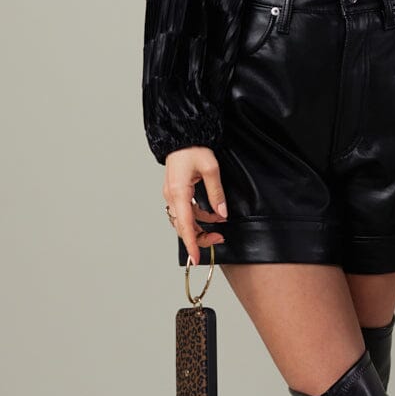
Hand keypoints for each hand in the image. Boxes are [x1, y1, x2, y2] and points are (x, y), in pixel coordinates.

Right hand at [163, 145, 229, 266]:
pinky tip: (212, 213)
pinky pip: (186, 211)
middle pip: (183, 226)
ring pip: (184, 220)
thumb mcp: (210, 169)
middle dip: (201, 236)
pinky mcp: (176, 193)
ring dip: (201, 226)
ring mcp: (172, 195)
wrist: (182, 137)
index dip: (191, 243)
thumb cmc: (193, 149)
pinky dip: (198, 216)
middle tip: (219, 238)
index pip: (185, 224)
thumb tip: (222, 213)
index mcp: (178, 192)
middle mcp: (172, 197)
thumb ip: (216, 193)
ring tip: (219, 226)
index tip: (196, 258)